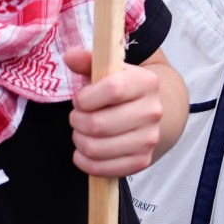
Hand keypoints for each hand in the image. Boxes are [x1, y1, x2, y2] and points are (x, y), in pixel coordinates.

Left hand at [63, 47, 165, 177]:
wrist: (152, 112)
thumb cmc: (122, 91)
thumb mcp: (108, 71)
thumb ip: (88, 62)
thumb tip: (70, 55)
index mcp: (146, 83)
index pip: (113, 89)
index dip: (86, 97)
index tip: (80, 99)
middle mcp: (153, 111)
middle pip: (98, 124)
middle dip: (77, 121)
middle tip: (78, 117)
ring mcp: (149, 139)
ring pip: (95, 148)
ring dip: (79, 140)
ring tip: (82, 132)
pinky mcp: (142, 161)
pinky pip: (102, 168)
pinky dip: (84, 161)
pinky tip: (85, 150)